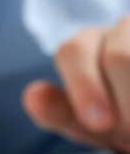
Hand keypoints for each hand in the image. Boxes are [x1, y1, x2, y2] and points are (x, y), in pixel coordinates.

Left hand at [22, 17, 129, 152]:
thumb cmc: (121, 118)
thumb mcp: (88, 123)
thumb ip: (60, 112)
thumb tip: (33, 96)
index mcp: (87, 46)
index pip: (74, 52)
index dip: (85, 87)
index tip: (99, 123)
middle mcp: (123, 30)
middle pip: (120, 57)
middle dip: (128, 105)